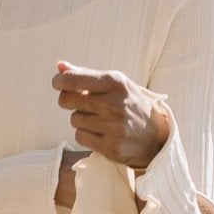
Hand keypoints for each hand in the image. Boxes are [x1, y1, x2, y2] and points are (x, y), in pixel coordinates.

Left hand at [53, 60, 171, 173]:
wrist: (155, 137)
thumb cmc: (130, 105)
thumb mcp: (115, 84)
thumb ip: (86, 74)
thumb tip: (59, 66)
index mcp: (115, 82)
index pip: (73, 80)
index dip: (60, 81)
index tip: (58, 83)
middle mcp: (114, 103)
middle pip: (67, 100)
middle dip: (67, 100)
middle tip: (77, 102)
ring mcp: (113, 126)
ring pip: (74, 119)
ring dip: (80, 119)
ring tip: (98, 120)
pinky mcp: (111, 146)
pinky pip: (80, 137)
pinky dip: (85, 135)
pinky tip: (100, 133)